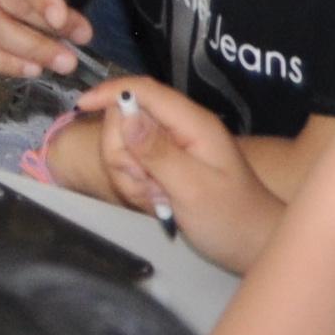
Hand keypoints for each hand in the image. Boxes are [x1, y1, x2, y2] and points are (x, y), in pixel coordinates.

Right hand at [84, 81, 282, 272]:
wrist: (253, 245)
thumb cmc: (232, 219)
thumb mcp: (193, 188)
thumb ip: (158, 151)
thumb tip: (126, 115)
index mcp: (192, 123)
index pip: (145, 89)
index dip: (111, 92)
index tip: (81, 105)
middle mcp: (182, 128)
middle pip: (128, 118)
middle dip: (123, 153)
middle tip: (143, 185)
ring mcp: (175, 146)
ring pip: (127, 145)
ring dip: (131, 175)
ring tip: (155, 199)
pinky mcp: (169, 164)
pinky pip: (136, 165)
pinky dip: (138, 185)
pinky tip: (157, 203)